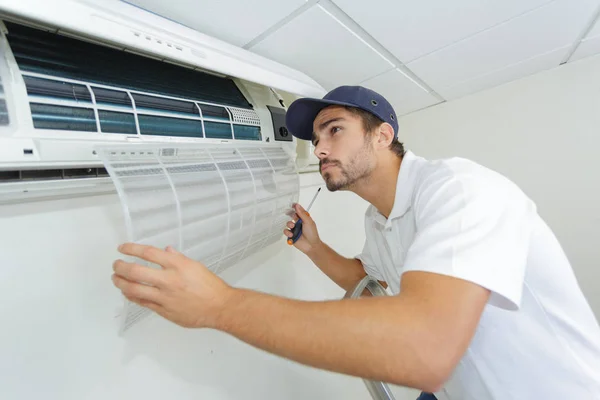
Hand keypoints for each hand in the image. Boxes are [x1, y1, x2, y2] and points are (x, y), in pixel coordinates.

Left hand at [111, 243, 233, 328]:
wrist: (219, 307)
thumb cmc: (210, 286)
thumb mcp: (195, 265)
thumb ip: (177, 258)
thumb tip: (166, 251)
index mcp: (178, 265)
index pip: (148, 253)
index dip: (131, 249)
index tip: (122, 248)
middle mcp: (169, 280)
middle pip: (136, 271)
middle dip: (121, 267)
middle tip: (116, 264)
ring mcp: (165, 297)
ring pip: (134, 289)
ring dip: (121, 283)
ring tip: (116, 278)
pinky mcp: (164, 311)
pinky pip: (143, 303)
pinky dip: (132, 296)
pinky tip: (128, 292)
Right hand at [284, 203, 322, 255]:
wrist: (311, 245)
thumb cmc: (312, 233)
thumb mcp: (308, 222)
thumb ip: (302, 214)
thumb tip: (297, 206)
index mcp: (304, 219)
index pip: (299, 211)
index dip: (295, 207)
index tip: (292, 204)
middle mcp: (299, 223)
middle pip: (292, 216)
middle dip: (290, 214)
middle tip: (288, 212)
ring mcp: (294, 229)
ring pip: (288, 223)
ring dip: (289, 223)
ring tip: (292, 226)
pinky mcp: (291, 235)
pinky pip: (286, 231)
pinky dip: (288, 232)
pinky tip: (291, 234)